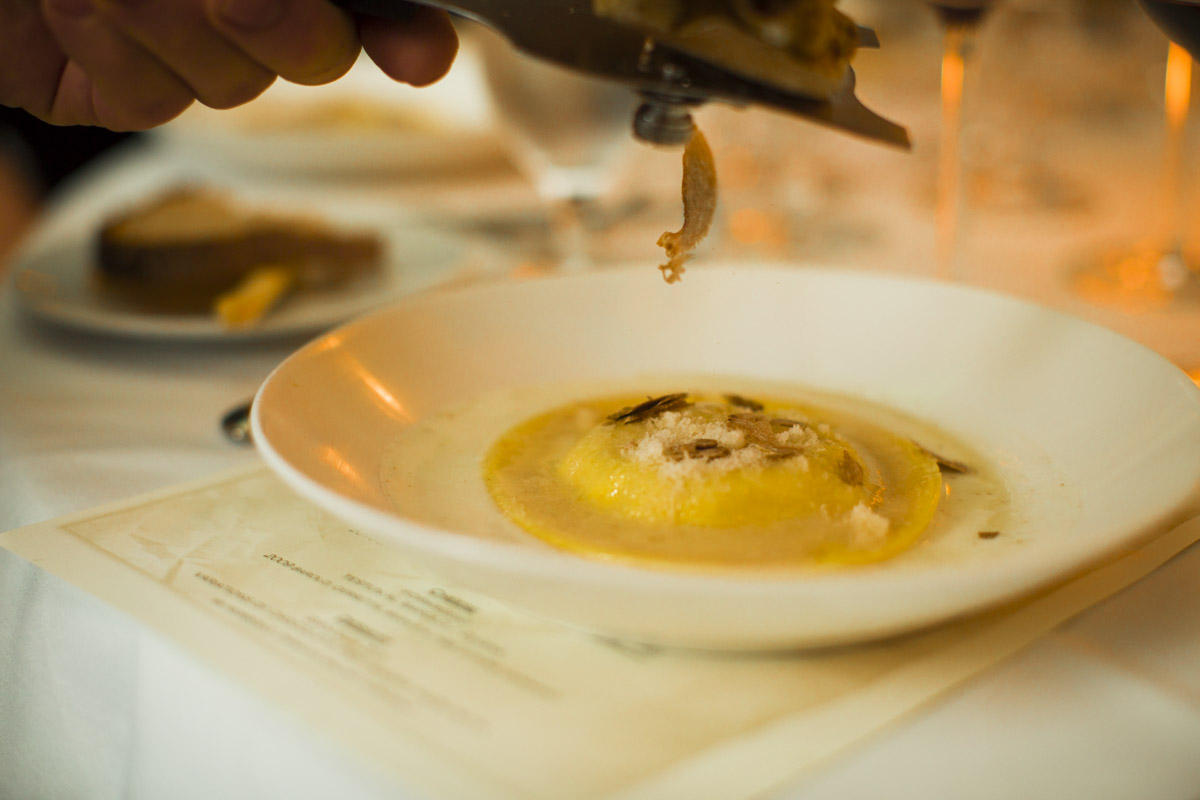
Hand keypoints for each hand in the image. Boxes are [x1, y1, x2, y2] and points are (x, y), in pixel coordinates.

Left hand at [0, 0, 458, 129]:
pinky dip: (109, 58)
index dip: (405, 32)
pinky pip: (156, 102)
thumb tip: (295, 17)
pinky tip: (71, 21)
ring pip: (232, 82)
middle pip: (316, 50)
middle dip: (278, 23)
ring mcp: (191, 53)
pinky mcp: (133, 94)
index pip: (371, 8)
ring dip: (159, 21)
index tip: (421, 55)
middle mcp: (247, 6)